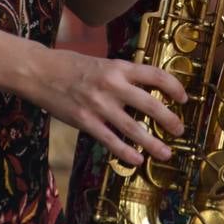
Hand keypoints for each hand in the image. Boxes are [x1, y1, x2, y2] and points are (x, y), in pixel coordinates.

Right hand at [24, 48, 186, 165]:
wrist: (39, 71)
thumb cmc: (70, 65)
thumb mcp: (102, 62)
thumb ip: (122, 74)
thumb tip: (146, 87)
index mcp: (118, 67)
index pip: (156, 75)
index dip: (174, 87)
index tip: (184, 98)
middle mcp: (112, 85)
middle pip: (151, 104)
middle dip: (169, 119)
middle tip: (180, 130)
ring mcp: (99, 105)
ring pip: (133, 128)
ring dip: (152, 143)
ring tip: (166, 154)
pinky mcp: (85, 121)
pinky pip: (110, 141)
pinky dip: (126, 153)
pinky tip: (136, 160)